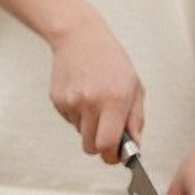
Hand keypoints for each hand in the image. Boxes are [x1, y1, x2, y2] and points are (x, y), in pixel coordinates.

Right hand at [48, 14, 143, 163]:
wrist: (80, 37)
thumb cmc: (111, 62)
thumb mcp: (135, 87)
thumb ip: (136, 120)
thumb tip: (133, 147)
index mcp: (113, 100)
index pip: (107, 146)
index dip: (111, 157)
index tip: (115, 155)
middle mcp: (90, 102)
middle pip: (90, 148)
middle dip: (100, 145)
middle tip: (106, 131)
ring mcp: (71, 102)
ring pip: (81, 134)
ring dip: (89, 126)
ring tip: (94, 101)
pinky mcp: (58, 100)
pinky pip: (70, 121)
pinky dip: (78, 115)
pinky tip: (82, 94)